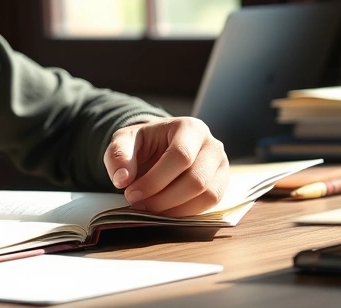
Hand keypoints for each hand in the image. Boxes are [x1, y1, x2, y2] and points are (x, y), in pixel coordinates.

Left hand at [103, 117, 228, 216]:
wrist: (159, 148)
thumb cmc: (143, 143)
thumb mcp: (124, 141)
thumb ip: (119, 155)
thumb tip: (122, 179)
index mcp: (189, 127)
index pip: (180, 156)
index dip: (155, 180)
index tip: (131, 193)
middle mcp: (212, 144)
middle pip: (196, 179)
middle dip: (163, 198)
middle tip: (138, 205)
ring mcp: (221, 165)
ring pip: (207, 195)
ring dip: (175, 209)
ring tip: (150, 209)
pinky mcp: (222, 184)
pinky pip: (210, 204)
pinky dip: (186, 213)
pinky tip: (164, 211)